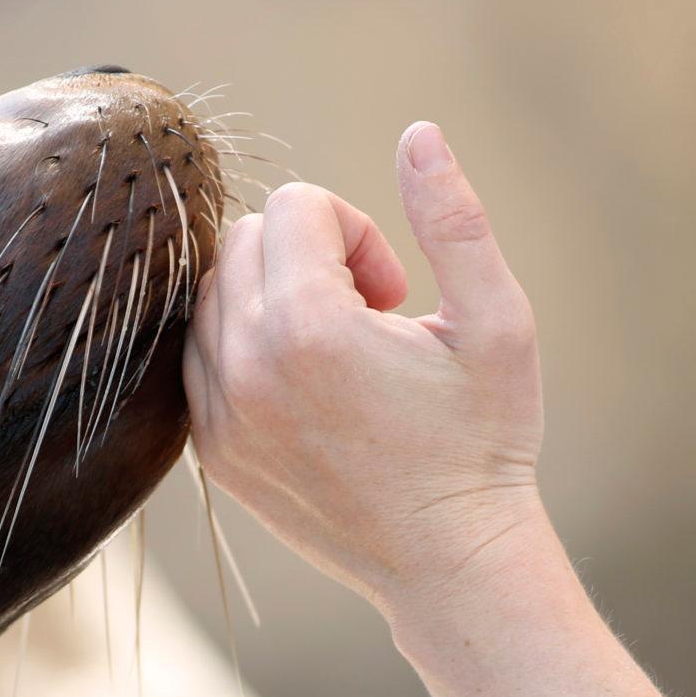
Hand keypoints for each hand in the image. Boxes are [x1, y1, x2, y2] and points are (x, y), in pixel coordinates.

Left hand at [183, 122, 547, 617]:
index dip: (355, 232)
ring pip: (212, 295)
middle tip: (372, 317)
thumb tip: (419, 133)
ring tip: (340, 354)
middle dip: (308, 256)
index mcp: (308, 327)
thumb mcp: (496, 321)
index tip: (394, 291)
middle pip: (243, 239)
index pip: (295, 205)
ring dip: (273, 299)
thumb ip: (455, 220)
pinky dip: (244, 349)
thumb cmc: (484, 442)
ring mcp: (217, 416)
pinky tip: (309, 387)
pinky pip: (199, 357)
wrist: (450, 563)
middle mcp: (244, 368)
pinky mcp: (210, 452)